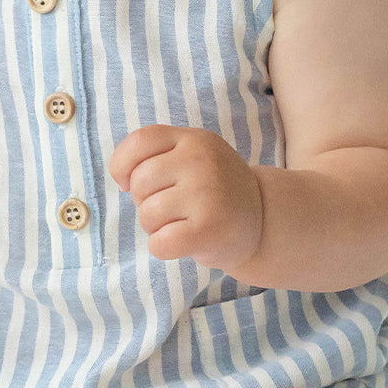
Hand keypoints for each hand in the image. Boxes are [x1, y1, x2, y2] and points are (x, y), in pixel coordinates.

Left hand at [109, 124, 263, 272]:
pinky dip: (163, 248)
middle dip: (145, 201)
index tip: (129, 182)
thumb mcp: (193, 157)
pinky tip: (184, 242)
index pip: (140, 141)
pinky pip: (159, 243)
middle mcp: (202, 161)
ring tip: (182, 223)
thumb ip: (157, 156)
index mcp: (194, 140)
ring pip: (147, 214)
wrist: (264, 221)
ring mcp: (207, 194)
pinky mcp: (209, 229)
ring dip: (156, 226)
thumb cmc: (213, 191)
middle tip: (173, 207)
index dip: (123, 165)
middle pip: (140, 183)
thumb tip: (123, 179)